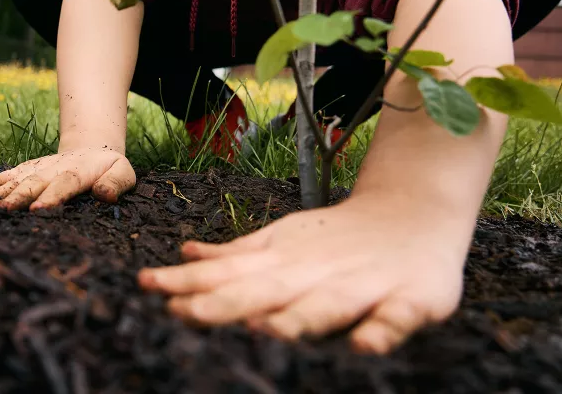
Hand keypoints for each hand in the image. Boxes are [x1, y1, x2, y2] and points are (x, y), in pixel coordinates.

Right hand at [0, 146, 134, 210]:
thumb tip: (105, 195)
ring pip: (16, 179)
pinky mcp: (26, 170)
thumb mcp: (124, 173)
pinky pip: (5, 177)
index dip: (53, 195)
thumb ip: (116, 183)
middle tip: (5, 209)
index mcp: (81, 171)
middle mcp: (55, 168)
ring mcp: (38, 168)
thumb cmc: (110, 168)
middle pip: (36, 181)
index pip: (67, 182)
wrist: (94, 149)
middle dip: (20, 195)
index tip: (40, 208)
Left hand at [138, 190, 465, 353]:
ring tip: (265, 330)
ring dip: (297, 317)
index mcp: (287, 261)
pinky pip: (395, 318)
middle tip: (182, 312)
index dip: (192, 283)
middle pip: (269, 290)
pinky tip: (366, 346)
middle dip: (225, 302)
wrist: (412, 214)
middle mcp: (317, 273)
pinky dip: (382, 331)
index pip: (232, 274)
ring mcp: (363, 285)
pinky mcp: (408, 298)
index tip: (148, 287)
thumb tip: (186, 255)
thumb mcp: (284, 243)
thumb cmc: (338, 241)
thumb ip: (238, 256)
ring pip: (327, 305)